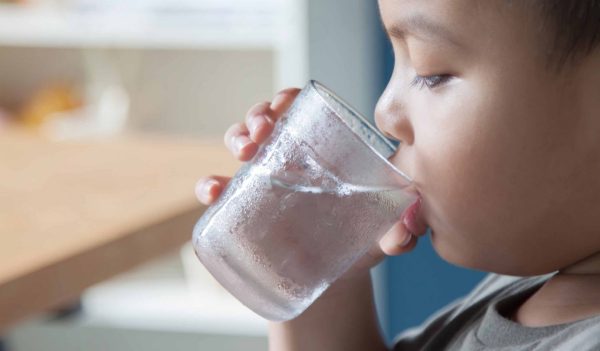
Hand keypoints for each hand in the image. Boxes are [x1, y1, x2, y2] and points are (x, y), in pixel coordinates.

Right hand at [195, 88, 425, 282]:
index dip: (286, 99)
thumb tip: (407, 233)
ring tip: (245, 151)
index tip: (285, 103)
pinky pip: (219, 191)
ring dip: (236, 136)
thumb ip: (397, 233)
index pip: (299, 112)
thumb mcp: (380, 236)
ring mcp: (264, 184)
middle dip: (258, 114)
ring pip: (240, 144)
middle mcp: (289, 161)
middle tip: (263, 130)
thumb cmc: (360, 244)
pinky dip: (209, 185)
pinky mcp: (244, 211)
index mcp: (321, 153)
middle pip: (265, 121)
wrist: (334, 280)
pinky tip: (214, 190)